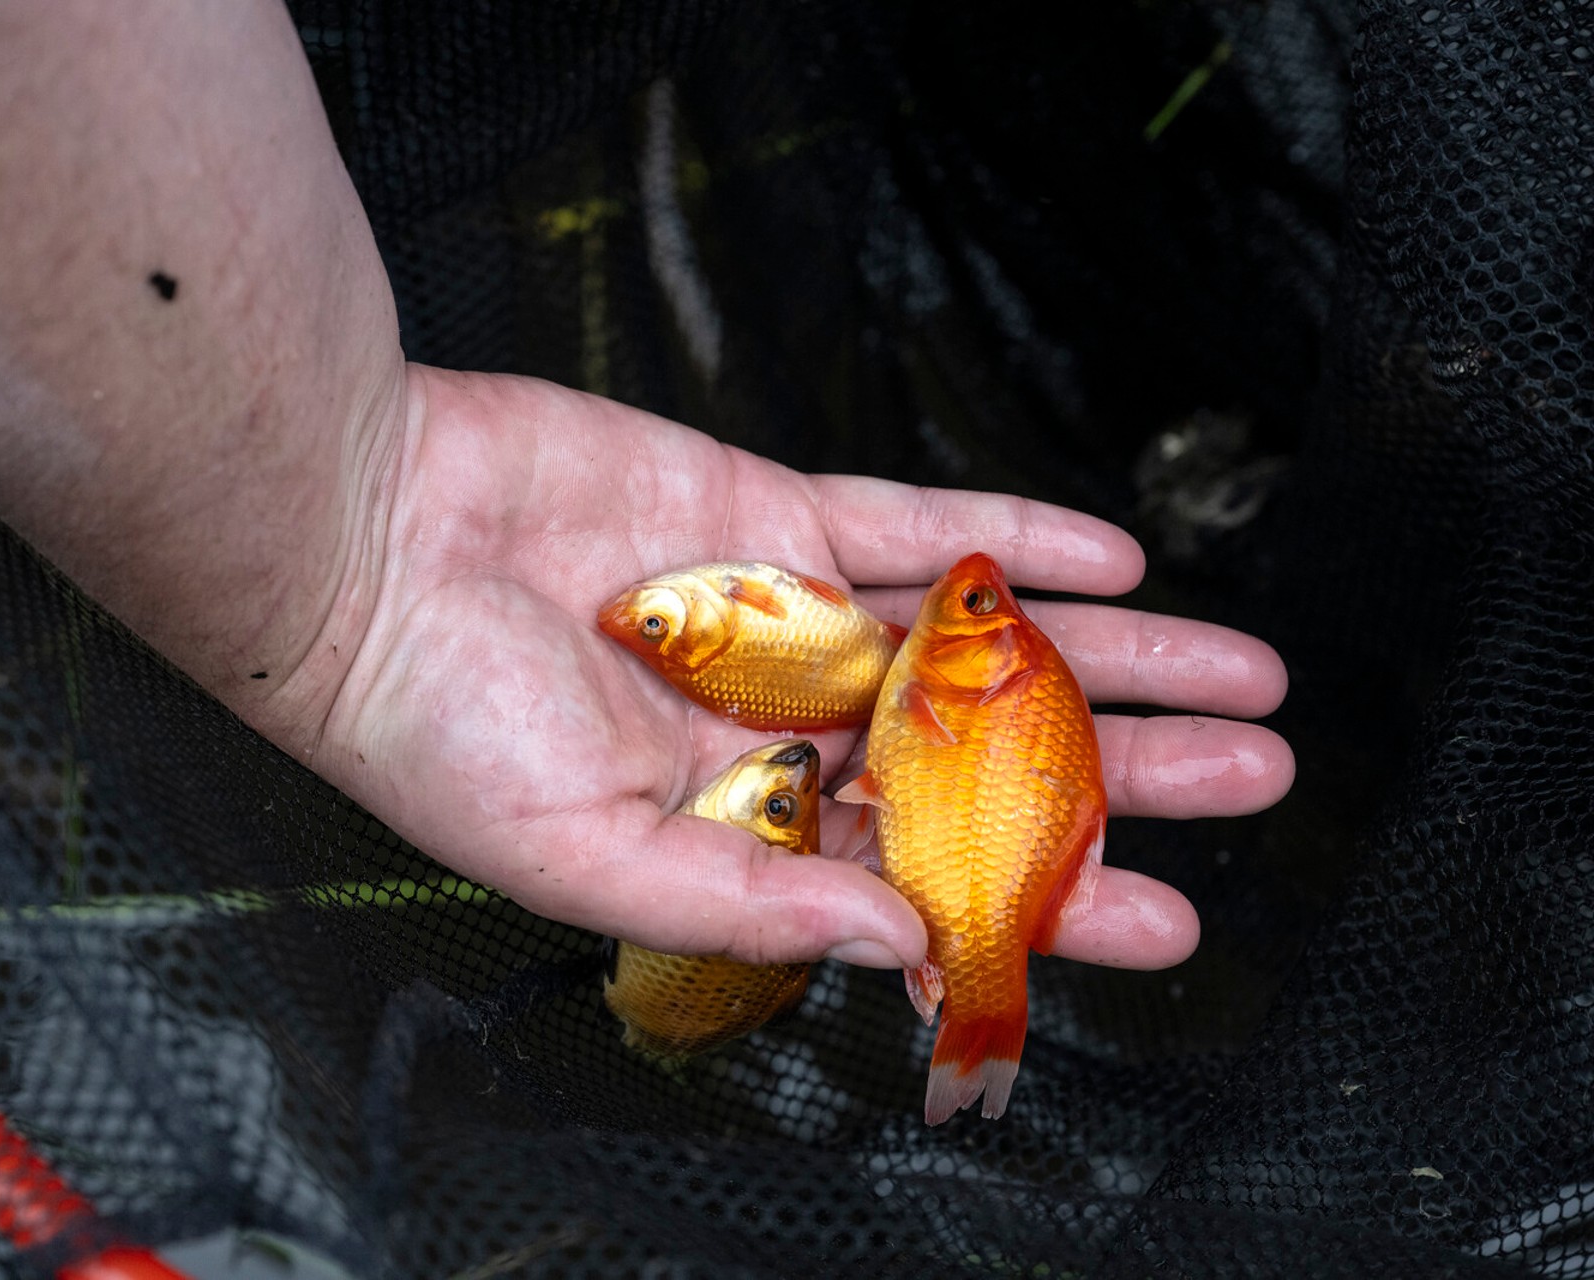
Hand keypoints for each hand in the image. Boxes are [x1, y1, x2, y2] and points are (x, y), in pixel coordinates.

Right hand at [304, 366, 1293, 970]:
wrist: (356, 547)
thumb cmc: (427, 725)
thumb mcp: (582, 857)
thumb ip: (746, 903)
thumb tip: (905, 947)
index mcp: (735, 834)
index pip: (924, 880)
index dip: (1045, 901)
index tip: (1165, 918)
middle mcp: (779, 734)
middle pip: (983, 761)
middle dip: (1122, 772)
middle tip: (1252, 778)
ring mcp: (784, 618)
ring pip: (976, 644)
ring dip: (1108, 655)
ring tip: (1238, 667)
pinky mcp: (770, 512)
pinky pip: (914, 523)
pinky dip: (1011, 537)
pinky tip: (1108, 553)